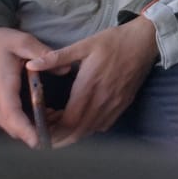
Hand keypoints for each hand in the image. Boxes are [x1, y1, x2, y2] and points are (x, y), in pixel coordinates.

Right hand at [0, 27, 54, 147]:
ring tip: (56, 120)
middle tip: (58, 132)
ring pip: (8, 124)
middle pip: (10, 125)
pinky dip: (22, 122)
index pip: (12, 113)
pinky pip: (6, 119)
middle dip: (32, 133)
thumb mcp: (22, 42)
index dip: (24, 129)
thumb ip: (43, 54)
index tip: (38, 141)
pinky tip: (44, 113)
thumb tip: (66, 71)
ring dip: (28, 128)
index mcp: (1, 86)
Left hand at [26, 17, 158, 146]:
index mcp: (90, 86)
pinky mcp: (124, 103)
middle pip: (78, 131)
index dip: (53, 130)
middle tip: (46, 132)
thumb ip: (57, 57)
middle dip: (60, 138)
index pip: (69, 121)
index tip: (41, 127)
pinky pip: (104, 124)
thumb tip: (31, 65)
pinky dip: (90, 128)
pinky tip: (82, 118)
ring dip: (74, 133)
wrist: (146, 40)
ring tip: (60, 125)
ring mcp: (115, 103)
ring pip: (91, 130)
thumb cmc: (114, 41)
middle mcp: (103, 99)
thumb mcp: (84, 44)